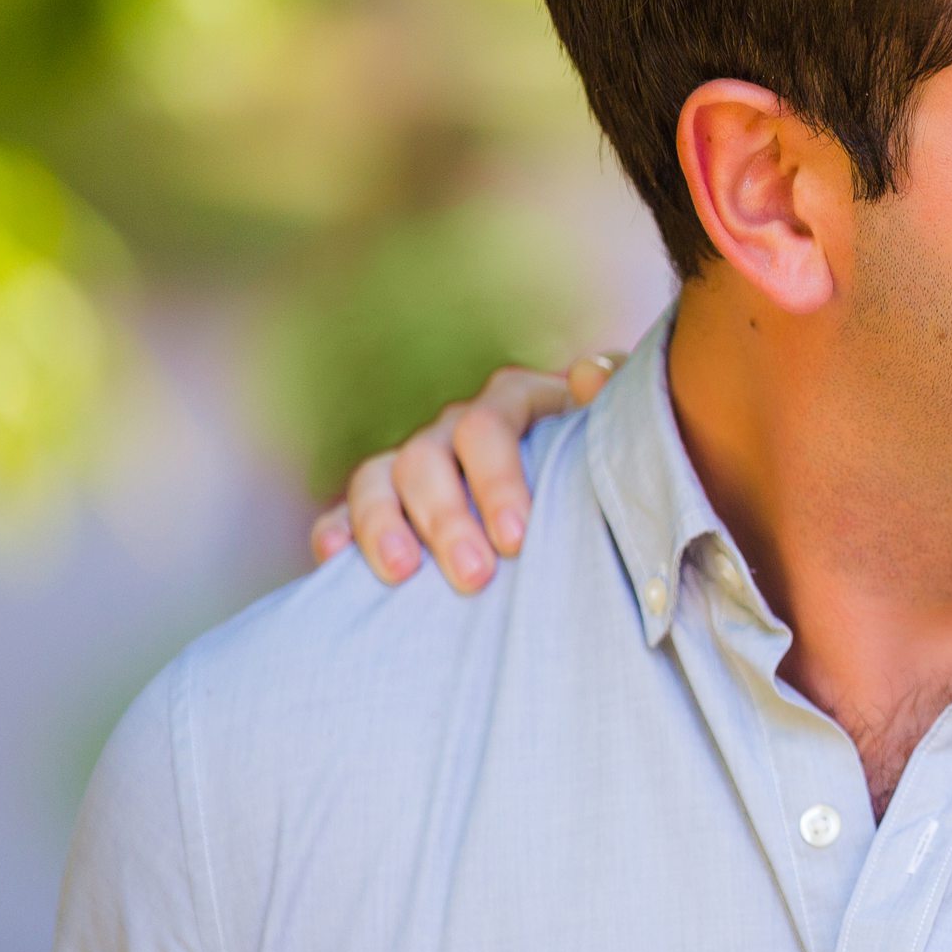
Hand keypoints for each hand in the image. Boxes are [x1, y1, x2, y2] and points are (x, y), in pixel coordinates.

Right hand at [308, 352, 619, 589]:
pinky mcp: (383, 502)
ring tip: (403, 574)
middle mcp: (455, 425)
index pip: (491, 426)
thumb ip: (610, 403)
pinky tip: (335, 559)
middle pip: (429, 458)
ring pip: (377, 477)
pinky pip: (343, 509)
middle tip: (474, 577)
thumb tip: (587, 374)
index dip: (498, 480)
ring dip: (384, 525)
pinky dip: (335, 530)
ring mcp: (414, 460)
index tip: (517, 539)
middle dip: (446, 519)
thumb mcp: (617, 431)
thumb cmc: (601, 463)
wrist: (579, 492)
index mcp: (514, 400)